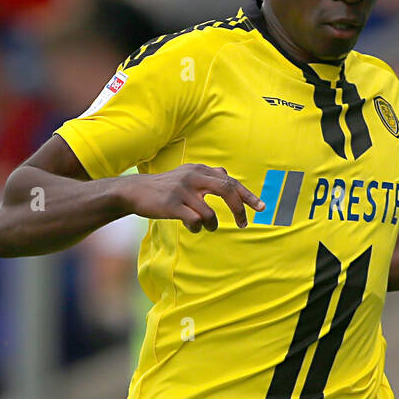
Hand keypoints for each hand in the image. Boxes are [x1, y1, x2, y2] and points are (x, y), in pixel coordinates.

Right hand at [118, 164, 265, 231]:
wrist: (136, 192)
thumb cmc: (166, 188)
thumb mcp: (187, 176)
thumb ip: (208, 176)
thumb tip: (227, 174)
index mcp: (200, 170)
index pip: (231, 182)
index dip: (248, 196)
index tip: (262, 208)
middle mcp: (193, 177)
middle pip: (228, 190)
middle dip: (239, 209)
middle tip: (243, 224)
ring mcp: (182, 190)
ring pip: (210, 214)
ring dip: (211, 225)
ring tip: (204, 226)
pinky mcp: (172, 205)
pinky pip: (195, 222)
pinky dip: (197, 228)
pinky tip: (191, 227)